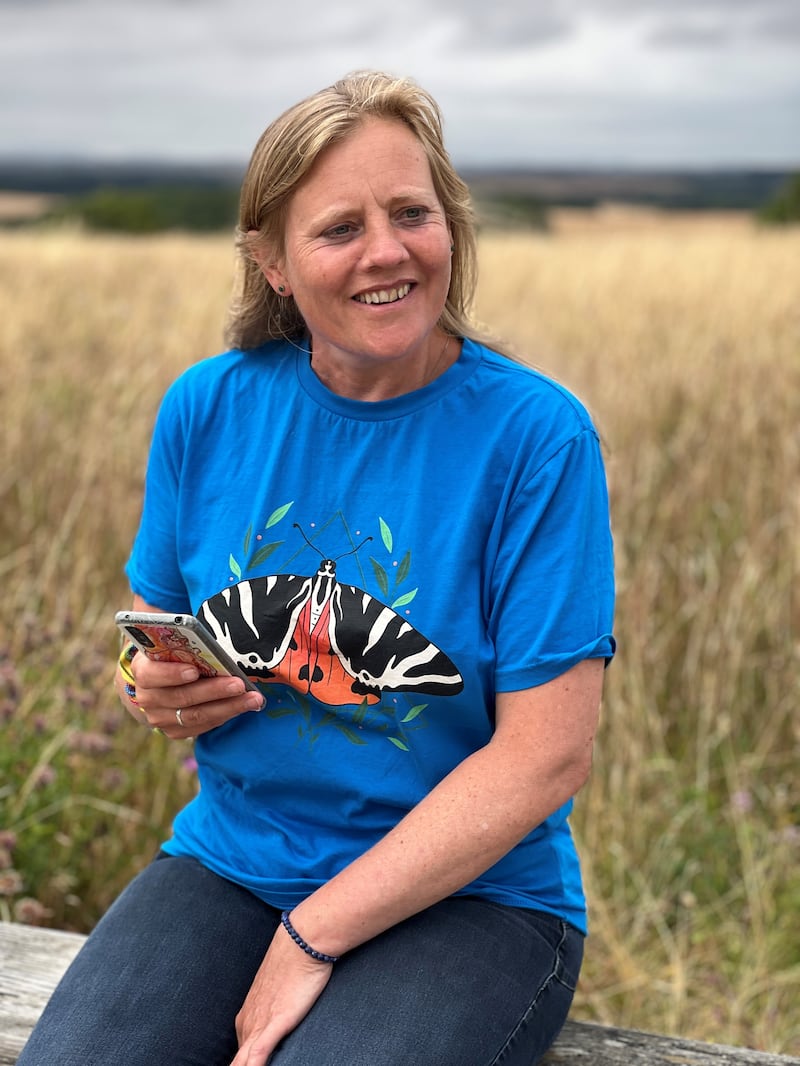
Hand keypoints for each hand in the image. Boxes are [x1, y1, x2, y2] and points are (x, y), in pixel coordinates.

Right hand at [131, 655, 263, 737]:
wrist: (160, 682)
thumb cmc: (173, 655)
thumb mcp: (173, 645)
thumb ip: (186, 644)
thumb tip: (212, 641)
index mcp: (143, 670)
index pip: (152, 674)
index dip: (172, 673)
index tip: (194, 670)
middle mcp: (147, 698)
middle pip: (182, 697)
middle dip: (214, 691)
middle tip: (239, 684)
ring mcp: (159, 718)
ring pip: (196, 716)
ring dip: (228, 707)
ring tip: (253, 698)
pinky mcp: (174, 731)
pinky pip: (202, 726)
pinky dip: (225, 715)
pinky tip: (244, 706)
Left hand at [231, 923, 332, 1065]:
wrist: (301, 941)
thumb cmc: (294, 961)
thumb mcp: (278, 988)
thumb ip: (274, 1004)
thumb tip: (280, 1010)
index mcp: (247, 1015)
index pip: (240, 1053)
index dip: (242, 1063)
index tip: (245, 1064)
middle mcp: (248, 1022)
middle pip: (237, 1061)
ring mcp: (260, 1022)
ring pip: (242, 1061)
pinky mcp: (276, 1021)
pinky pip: (258, 1053)